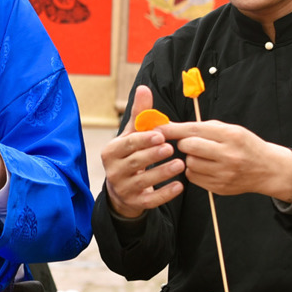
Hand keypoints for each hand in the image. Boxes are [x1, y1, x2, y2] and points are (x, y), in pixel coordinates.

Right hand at [101, 86, 184, 218]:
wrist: (123, 188)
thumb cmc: (130, 154)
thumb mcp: (132, 134)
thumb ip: (140, 114)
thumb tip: (144, 88)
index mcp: (111, 152)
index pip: (127, 144)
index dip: (143, 140)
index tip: (161, 135)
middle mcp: (113, 171)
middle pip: (134, 162)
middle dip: (153, 155)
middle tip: (171, 148)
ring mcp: (123, 189)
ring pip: (143, 181)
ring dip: (162, 172)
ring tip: (180, 164)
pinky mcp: (135, 202)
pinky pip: (150, 200)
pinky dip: (165, 194)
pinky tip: (179, 186)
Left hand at [158, 119, 291, 201]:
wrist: (267, 169)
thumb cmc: (244, 144)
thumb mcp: (229, 129)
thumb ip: (202, 127)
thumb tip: (170, 126)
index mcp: (230, 135)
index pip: (193, 130)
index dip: (172, 129)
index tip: (156, 128)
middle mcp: (228, 155)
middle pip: (188, 147)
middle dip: (185, 143)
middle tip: (191, 143)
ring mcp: (224, 174)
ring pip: (189, 164)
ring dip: (190, 158)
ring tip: (204, 156)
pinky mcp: (220, 188)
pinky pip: (194, 178)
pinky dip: (195, 171)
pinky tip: (207, 167)